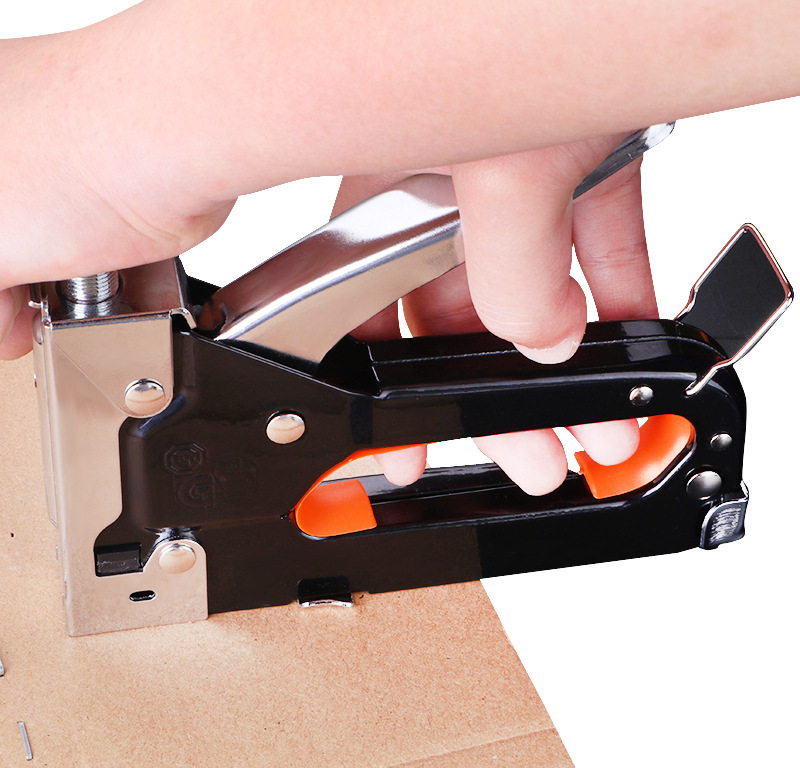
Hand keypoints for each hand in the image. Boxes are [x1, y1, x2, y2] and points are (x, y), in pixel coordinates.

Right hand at [335, 135, 656, 492]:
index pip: (364, 311)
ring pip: (534, 296)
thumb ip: (511, 276)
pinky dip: (620, 305)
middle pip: (459, 321)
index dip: (380, 389)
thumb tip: (546, 341)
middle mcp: (443, 191)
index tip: (402, 449)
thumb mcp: (498, 170)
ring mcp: (516, 180)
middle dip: (498, 399)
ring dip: (571, 366)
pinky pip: (600, 253)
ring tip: (603, 424)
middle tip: (530, 456)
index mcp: (388, 189)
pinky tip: (632, 350)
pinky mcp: (585, 165)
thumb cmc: (521, 27)